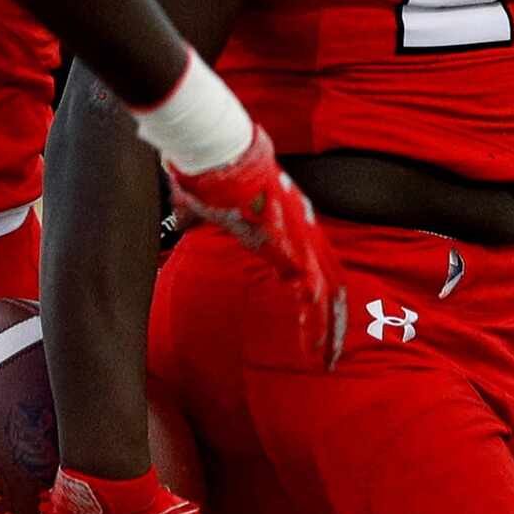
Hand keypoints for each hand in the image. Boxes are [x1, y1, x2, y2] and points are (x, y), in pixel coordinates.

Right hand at [166, 125, 346, 369]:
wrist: (217, 156)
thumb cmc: (208, 174)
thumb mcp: (200, 203)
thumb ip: (195, 216)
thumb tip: (180, 221)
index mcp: (284, 224)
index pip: (311, 263)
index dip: (316, 292)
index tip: (312, 316)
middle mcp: (300, 231)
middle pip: (330, 280)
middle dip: (334, 318)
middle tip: (332, 350)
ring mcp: (300, 239)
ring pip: (329, 291)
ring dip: (330, 327)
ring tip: (328, 357)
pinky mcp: (291, 249)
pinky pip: (314, 293)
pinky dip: (317, 323)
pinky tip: (316, 347)